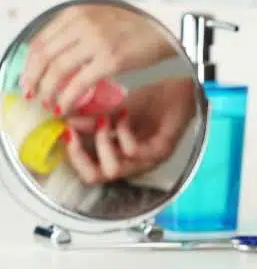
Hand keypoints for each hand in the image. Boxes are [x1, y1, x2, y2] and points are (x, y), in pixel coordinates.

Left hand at [21, 4, 176, 114]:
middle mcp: (83, 23)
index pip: (40, 41)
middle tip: (34, 95)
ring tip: (50, 103)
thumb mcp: (99, 19)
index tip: (28, 80)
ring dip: (49, 92)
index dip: (29, 65)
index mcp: (77, 13)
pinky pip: (79, 83)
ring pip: (57, 71)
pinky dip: (67, 98)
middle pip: (44, 56)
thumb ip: (76, 31)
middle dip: (34, 81)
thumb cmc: (135, 29)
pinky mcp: (111, 59)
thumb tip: (52, 57)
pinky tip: (66, 106)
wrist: (165, 32)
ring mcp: (97, 41)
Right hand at [63, 78, 195, 183]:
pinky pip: (133, 152)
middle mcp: (135, 164)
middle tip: (75, 132)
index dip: (73, 158)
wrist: (181, 91)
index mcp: (123, 158)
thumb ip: (94, 122)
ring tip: (104, 120)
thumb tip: (66, 124)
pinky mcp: (162, 149)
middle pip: (98, 177)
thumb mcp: (116, 112)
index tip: (64, 133)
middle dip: (80, 156)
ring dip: (102, 142)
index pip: (91, 174)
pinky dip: (123, 133)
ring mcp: (150, 160)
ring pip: (114, 169)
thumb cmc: (153, 103)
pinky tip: (123, 115)